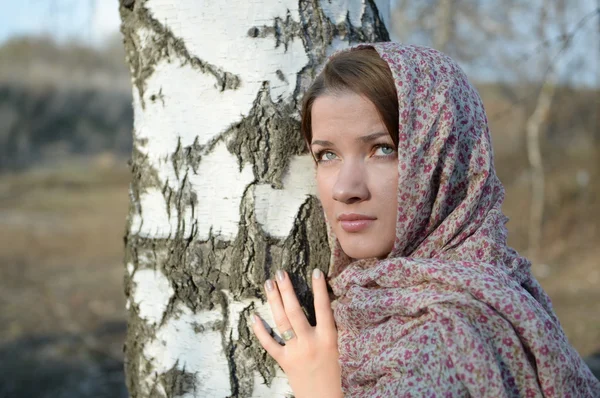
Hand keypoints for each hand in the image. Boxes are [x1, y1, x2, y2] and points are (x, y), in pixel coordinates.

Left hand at [251, 268, 341, 397]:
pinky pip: (269, 344)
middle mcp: (310, 342)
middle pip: (295, 311)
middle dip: (287, 290)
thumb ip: (324, 328)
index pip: (323, 308)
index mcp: (328, 338)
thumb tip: (318, 305)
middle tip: (280, 273)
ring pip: (281, 322)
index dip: (320, 289)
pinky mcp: (284, 361)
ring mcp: (295, 351)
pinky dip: (260, 330)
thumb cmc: (331, 372)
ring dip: (274, 301)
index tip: (316, 271)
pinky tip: (254, 316)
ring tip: (269, 284)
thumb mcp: (334, 347)